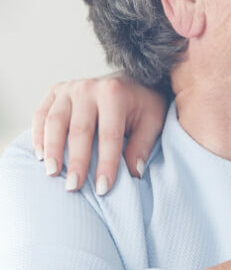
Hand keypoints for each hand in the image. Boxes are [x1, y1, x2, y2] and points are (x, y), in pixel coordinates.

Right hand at [32, 74, 168, 192]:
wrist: (130, 81)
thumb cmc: (141, 105)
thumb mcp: (152, 121)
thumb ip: (142, 145)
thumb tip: (134, 173)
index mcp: (115, 94)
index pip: (109, 135)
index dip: (106, 163)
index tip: (103, 188)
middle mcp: (89, 88)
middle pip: (80, 130)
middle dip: (77, 161)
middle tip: (73, 186)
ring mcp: (69, 88)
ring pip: (55, 122)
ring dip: (52, 150)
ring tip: (52, 173)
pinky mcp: (56, 91)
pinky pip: (41, 114)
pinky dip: (38, 135)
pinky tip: (40, 156)